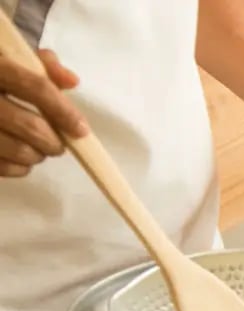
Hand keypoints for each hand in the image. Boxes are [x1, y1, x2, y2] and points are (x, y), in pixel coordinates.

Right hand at [0, 49, 87, 176]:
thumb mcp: (10, 56)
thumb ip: (42, 65)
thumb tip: (71, 82)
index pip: (35, 88)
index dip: (63, 110)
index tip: (81, 130)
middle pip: (30, 126)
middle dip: (54, 141)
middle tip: (58, 145)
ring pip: (18, 150)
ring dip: (37, 155)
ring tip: (39, 150)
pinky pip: (1, 167)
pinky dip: (18, 168)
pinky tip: (19, 158)